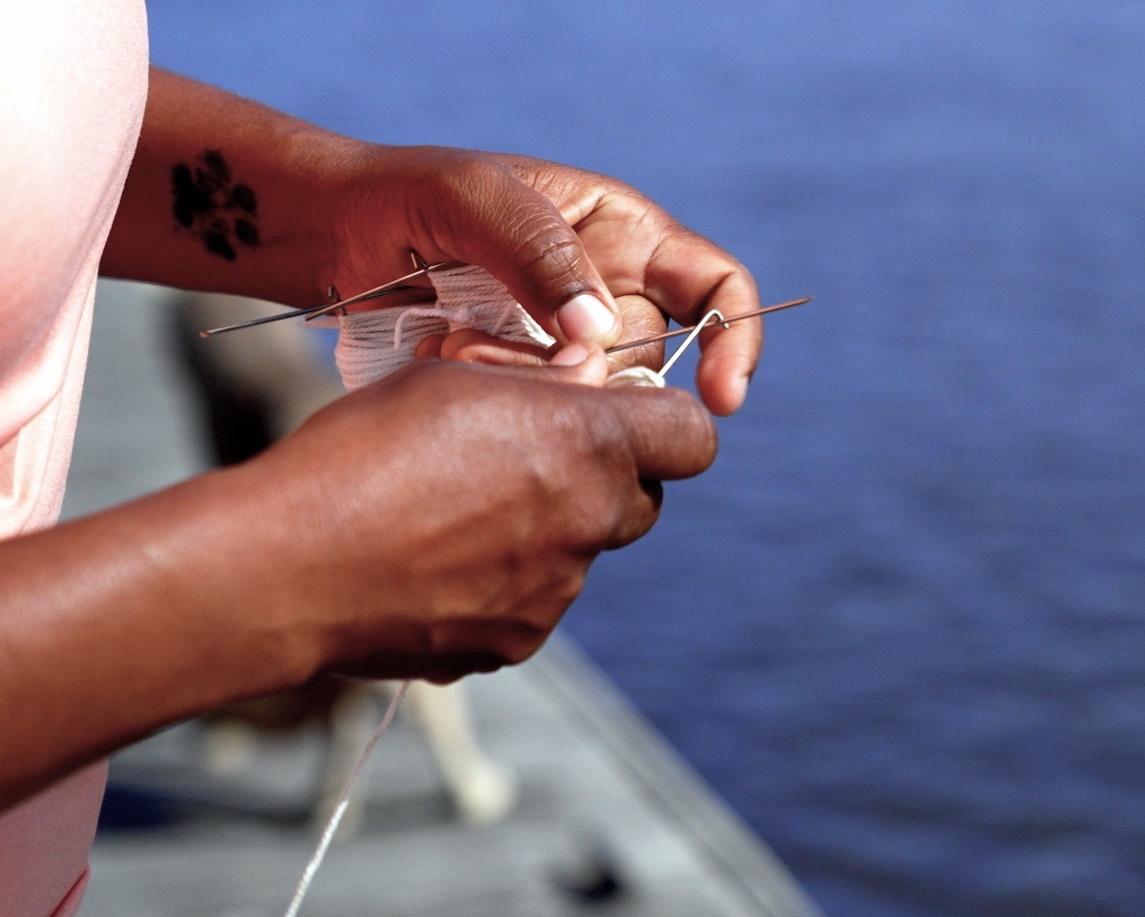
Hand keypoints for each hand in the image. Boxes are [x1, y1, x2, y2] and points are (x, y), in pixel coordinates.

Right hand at [250, 351, 715, 682]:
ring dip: (543, 532)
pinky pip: (532, 604)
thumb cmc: (361, 451)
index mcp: (588, 444)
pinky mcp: (518, 642)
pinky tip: (432, 565)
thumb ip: (540, 384)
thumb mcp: (452, 379)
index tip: (629, 419)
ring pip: (579, 553)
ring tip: (451, 515)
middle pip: (641, 501)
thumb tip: (587, 378)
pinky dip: (502, 584)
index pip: (694, 439)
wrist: (286, 567)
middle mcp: (590, 522)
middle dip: (603, 479)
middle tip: (529, 460)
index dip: (667, 426)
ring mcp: (558, 592)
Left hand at [326, 146, 764, 413]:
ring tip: (456, 345)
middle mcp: (610, 293)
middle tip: (503, 353)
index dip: (734, 340)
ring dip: (535, 386)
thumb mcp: (474, 201)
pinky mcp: (525, 384)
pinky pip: (546, 415)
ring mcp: (567, 344)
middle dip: (592, 374)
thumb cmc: (408, 194)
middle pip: (651, 362)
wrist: (331, 236)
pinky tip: (446, 361)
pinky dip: (503, 401)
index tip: (719, 400)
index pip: (717, 286)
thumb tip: (599, 333)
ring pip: (596, 397)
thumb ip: (541, 256)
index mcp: (624, 233)